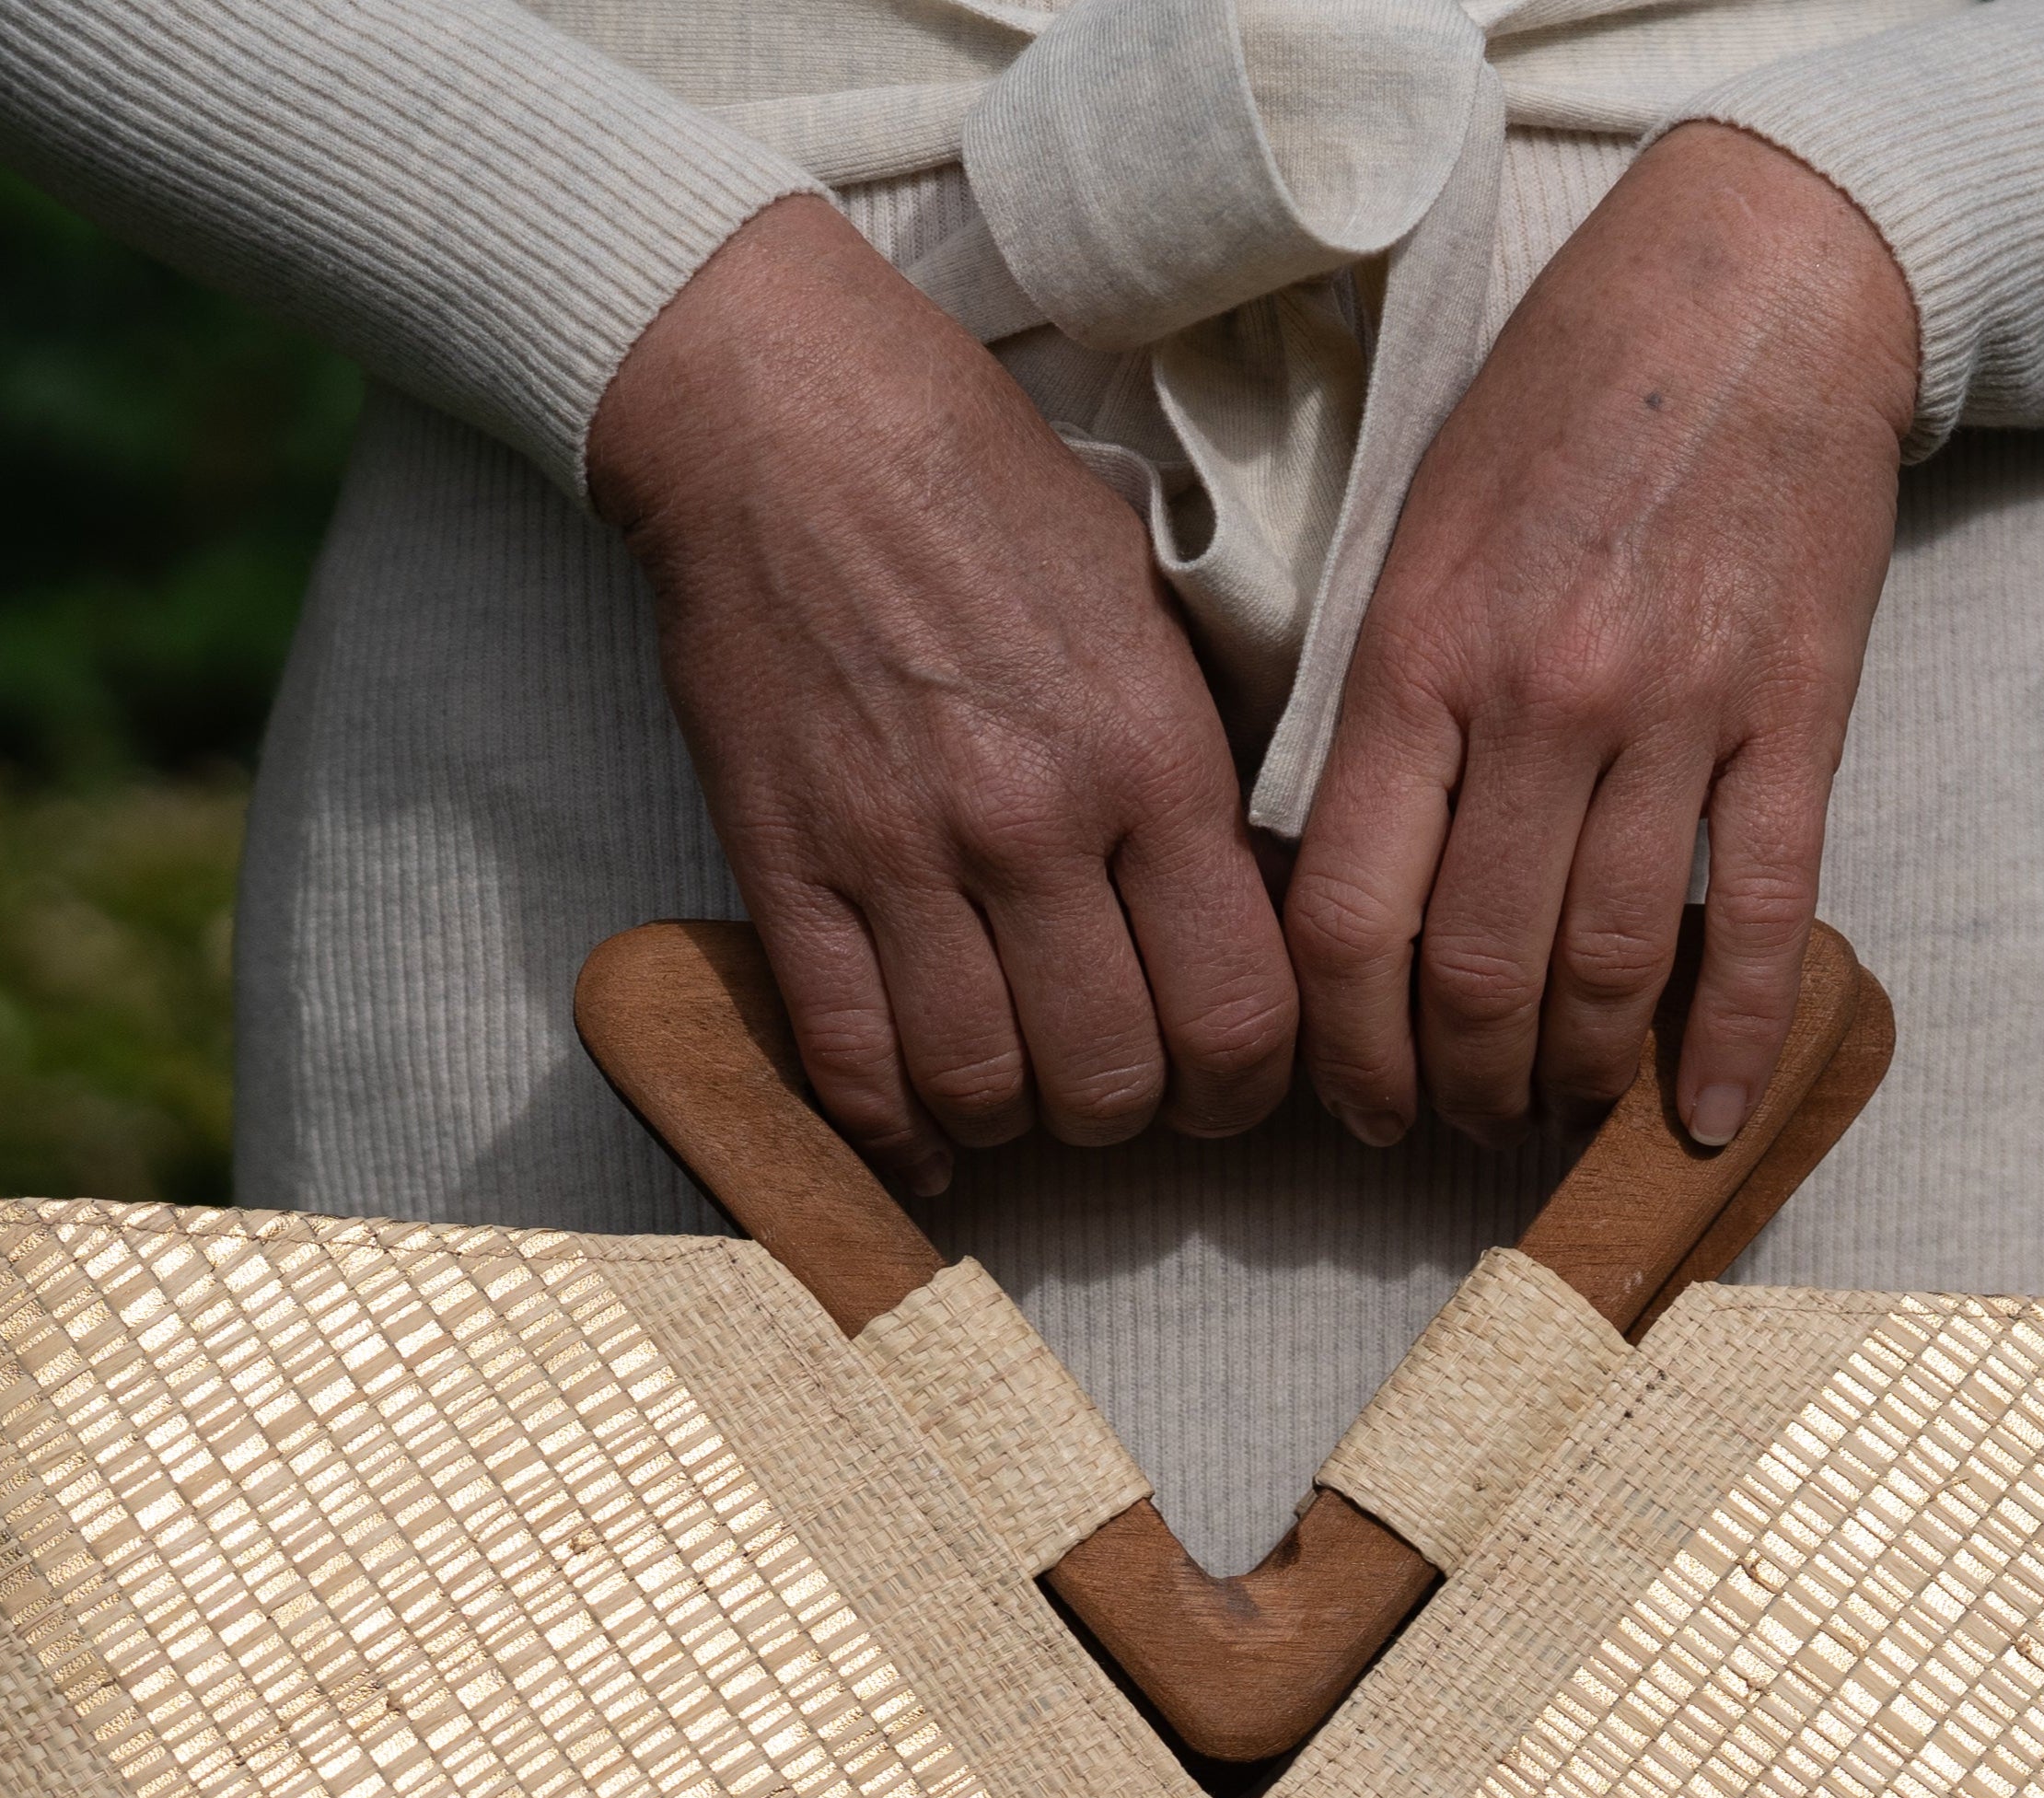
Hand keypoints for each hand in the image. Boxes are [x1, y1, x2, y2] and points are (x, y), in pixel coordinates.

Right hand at [589, 198, 1296, 1193]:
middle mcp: (1031, 821)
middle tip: (1129, 1085)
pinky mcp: (784, 867)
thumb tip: (1259, 919)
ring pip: (984, 1090)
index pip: (1238, 1009)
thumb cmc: (986, 499)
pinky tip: (927, 1130)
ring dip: (1018, 1122)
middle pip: (1114, 1079)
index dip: (1249, 1083)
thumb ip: (1208, 768)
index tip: (1232, 1076)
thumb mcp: (1154, 605)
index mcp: (1149, 754)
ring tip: (1028, 1089)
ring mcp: (897, 853)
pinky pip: (849, 1060)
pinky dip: (894, 1128)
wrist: (786, 421)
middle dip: (1137, 1112)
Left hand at [1285, 123, 1916, 1152]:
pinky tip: (1712, 1115)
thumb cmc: (1559, 415)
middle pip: (1478, 973)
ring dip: (1575, 1076)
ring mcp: (1677, 710)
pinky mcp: (1796, 714)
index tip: (1361, 1104)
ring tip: (1557, 1108)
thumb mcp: (1414, 544)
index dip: (1347, 1051)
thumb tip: (1337, 903)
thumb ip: (1375, 719)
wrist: (1754, 288)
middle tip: (1461, 1122)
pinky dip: (1734, 1039)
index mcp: (1419, 657)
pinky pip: (1763, 917)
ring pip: (1608, 966)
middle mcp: (1540, 696)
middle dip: (1460, 1086)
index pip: (1352, 920)